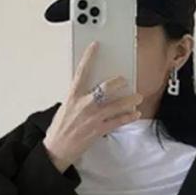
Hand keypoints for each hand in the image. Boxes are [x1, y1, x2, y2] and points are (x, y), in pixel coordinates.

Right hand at [43, 41, 143, 172]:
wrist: (57, 148)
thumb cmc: (60, 128)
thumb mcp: (65, 107)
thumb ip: (78, 96)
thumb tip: (92, 88)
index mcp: (73, 96)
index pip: (81, 72)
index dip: (89, 57)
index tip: (95, 46)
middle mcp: (84, 105)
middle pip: (105, 88)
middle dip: (118, 83)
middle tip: (125, 80)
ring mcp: (92, 118)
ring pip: (116, 106)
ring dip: (129, 101)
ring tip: (137, 97)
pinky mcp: (98, 130)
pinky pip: (117, 122)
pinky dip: (128, 117)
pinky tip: (135, 114)